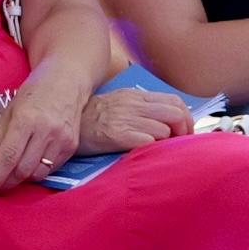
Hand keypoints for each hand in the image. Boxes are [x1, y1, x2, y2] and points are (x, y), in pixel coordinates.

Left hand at [0, 74, 85, 194]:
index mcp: (26, 120)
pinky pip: (51, 169)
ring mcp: (62, 140)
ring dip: (21, 180)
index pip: (7, 158)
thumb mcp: (9, 111)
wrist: (66, 81)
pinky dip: (37, 172)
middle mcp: (46, 131)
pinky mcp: (72, 146)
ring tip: (9, 175)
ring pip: (38, 174)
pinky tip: (28, 166)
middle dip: (5, 183)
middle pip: (22, 170)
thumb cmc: (33, 93)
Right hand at [77, 81, 197, 153]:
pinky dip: (151, 149)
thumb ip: (140, 108)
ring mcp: (124, 119)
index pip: (174, 101)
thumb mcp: (117, 104)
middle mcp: (132, 104)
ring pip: (164, 129)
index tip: (185, 132)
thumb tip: (167, 121)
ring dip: (166, 142)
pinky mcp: (116, 135)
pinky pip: (147, 142)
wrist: (61, 124)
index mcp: (135, 96)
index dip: (186, 118)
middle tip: (178, 144)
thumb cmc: (90, 119)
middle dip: (183, 132)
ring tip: (158, 150)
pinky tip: (143, 154)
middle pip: (175, 114)